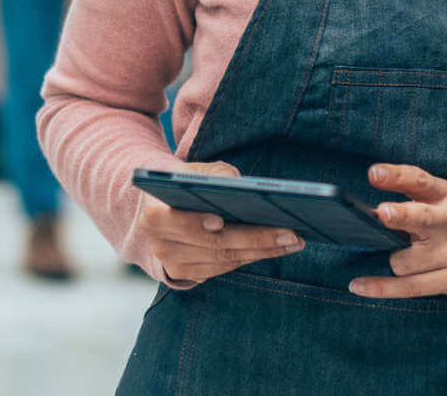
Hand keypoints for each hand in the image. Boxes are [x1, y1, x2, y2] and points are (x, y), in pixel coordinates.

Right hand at [134, 161, 305, 285]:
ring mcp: (174, 265)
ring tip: (292, 240)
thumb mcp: (191, 170)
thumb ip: (212, 173)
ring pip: (223, 261)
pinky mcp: (188, 275)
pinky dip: (251, 257)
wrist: (160, 207)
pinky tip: (276, 247)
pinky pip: (224, 268)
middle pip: (212, 246)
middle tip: (289, 233)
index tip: (220, 222)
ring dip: (261, 252)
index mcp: (154, 215)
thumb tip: (237, 183)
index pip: (172, 222)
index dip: (195, 224)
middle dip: (254, 239)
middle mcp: (161, 245)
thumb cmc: (182, 183)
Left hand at [349, 163, 446, 300]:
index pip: (421, 181)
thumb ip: (416, 198)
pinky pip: (411, 286)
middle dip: (401, 216)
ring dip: (396, 259)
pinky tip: (359, 286)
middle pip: (421, 218)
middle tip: (382, 213)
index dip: (398, 176)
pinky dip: (382, 288)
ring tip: (410, 256)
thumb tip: (370, 211)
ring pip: (404, 259)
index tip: (375, 173)